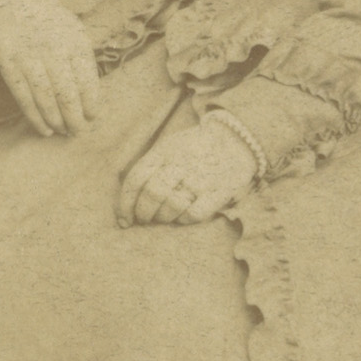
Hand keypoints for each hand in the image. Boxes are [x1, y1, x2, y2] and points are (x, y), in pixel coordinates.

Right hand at [0, 0, 99, 136]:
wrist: (17, 3)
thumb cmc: (53, 27)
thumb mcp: (75, 34)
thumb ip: (84, 64)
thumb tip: (92, 102)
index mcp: (74, 42)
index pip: (87, 81)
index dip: (91, 104)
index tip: (92, 117)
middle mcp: (52, 49)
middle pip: (66, 94)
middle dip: (75, 119)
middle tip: (79, 132)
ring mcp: (29, 57)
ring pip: (44, 98)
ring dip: (56, 121)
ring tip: (63, 132)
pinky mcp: (9, 64)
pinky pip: (23, 97)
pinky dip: (34, 117)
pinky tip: (44, 129)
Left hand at [118, 120, 257, 224]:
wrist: (236, 140)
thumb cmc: (194, 148)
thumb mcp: (170, 145)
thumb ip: (150, 166)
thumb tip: (129, 201)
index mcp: (165, 150)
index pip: (136, 178)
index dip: (125, 203)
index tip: (125, 219)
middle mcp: (181, 162)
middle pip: (152, 194)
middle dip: (143, 213)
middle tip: (144, 220)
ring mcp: (201, 177)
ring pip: (171, 206)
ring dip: (162, 218)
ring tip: (163, 218)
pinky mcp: (218, 192)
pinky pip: (193, 214)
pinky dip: (183, 220)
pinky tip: (182, 217)